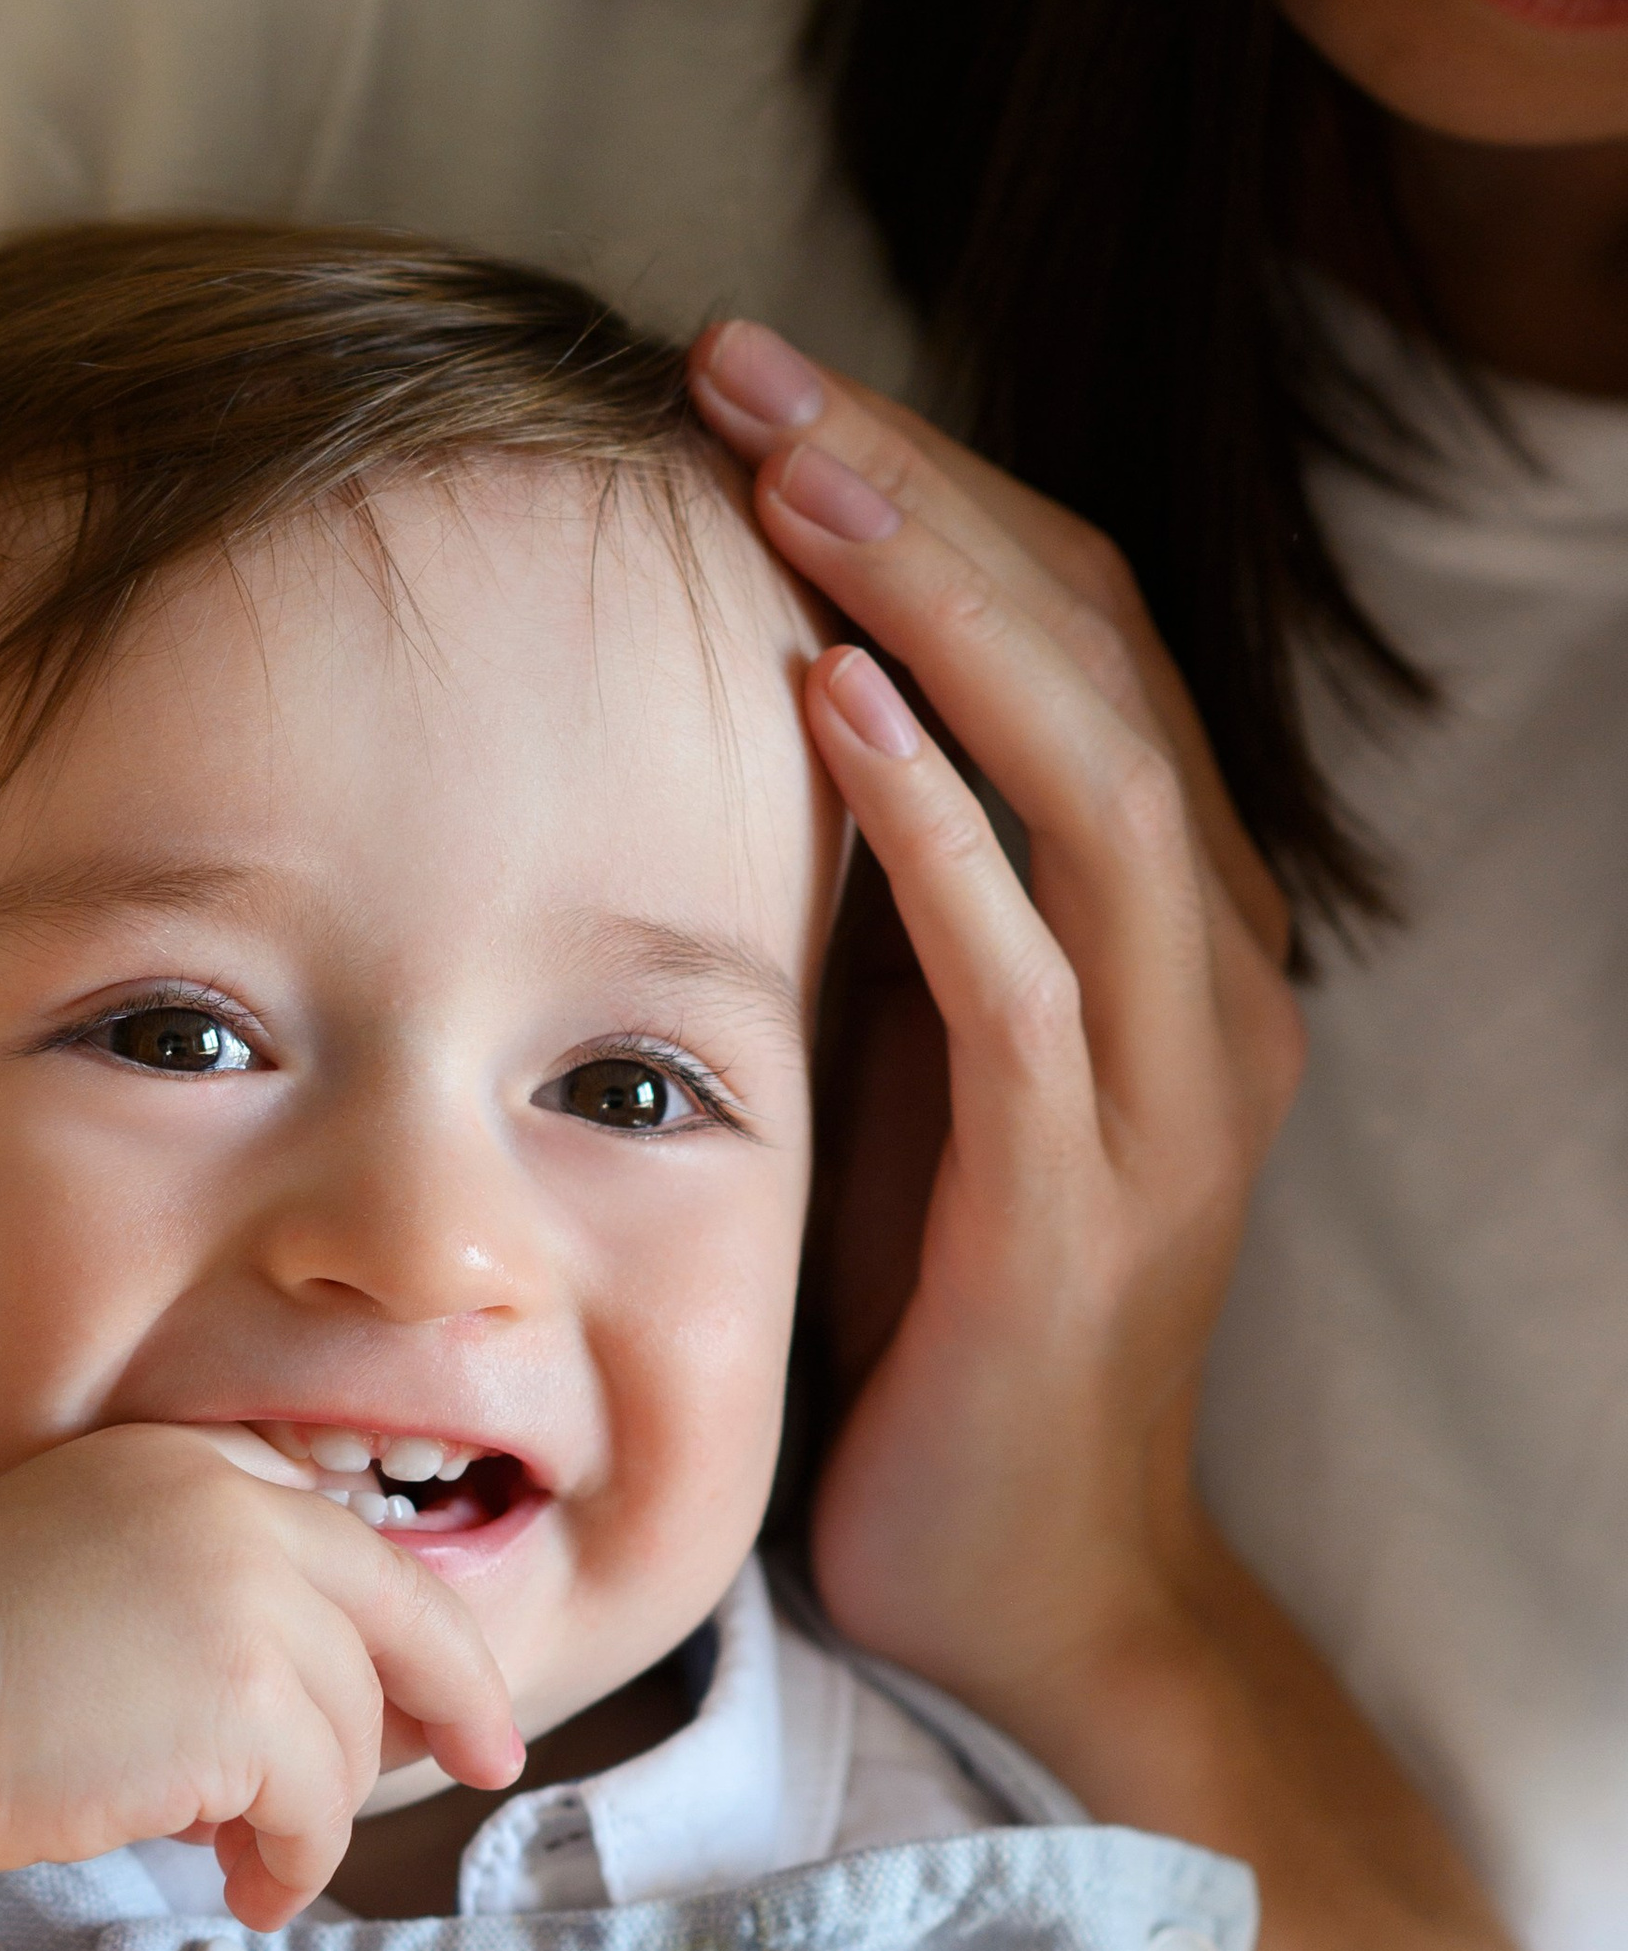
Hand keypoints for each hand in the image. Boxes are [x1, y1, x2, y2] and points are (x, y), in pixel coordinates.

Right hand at [0, 1422, 522, 1923]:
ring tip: (254, 1863)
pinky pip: (323, 1804)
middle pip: (398, 1619)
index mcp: (189, 1465)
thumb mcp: (89, 1580)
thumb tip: (335, 1713)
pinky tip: (250, 1890)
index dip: (420, 1627)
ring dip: (319, 1814)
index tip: (465, 1697)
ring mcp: (246, 1597)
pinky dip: (299, 1861)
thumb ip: (207, 1603)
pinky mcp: (246, 1700)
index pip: (349, 1543)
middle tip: (479, 1770)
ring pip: (356, 1730)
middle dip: (447, 1707)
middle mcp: (234, 1507)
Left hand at [686, 322, 1302, 1744]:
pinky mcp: (1082, 1200)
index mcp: (1173, 939)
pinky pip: (1025, 972)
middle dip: (920, 492)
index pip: (1081, 650)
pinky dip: (940, 821)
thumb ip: (899, 922)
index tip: (763, 396)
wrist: (1039, 1589)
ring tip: (787, 469)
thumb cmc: (949, 1339)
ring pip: (1088, 775)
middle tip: (742, 361)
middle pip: (1093, 659)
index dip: (940, 500)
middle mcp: (1208, 979)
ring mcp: (1163, 1089)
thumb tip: (761, 742)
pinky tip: (836, 702)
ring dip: (934, 603)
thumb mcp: (921, 1083)